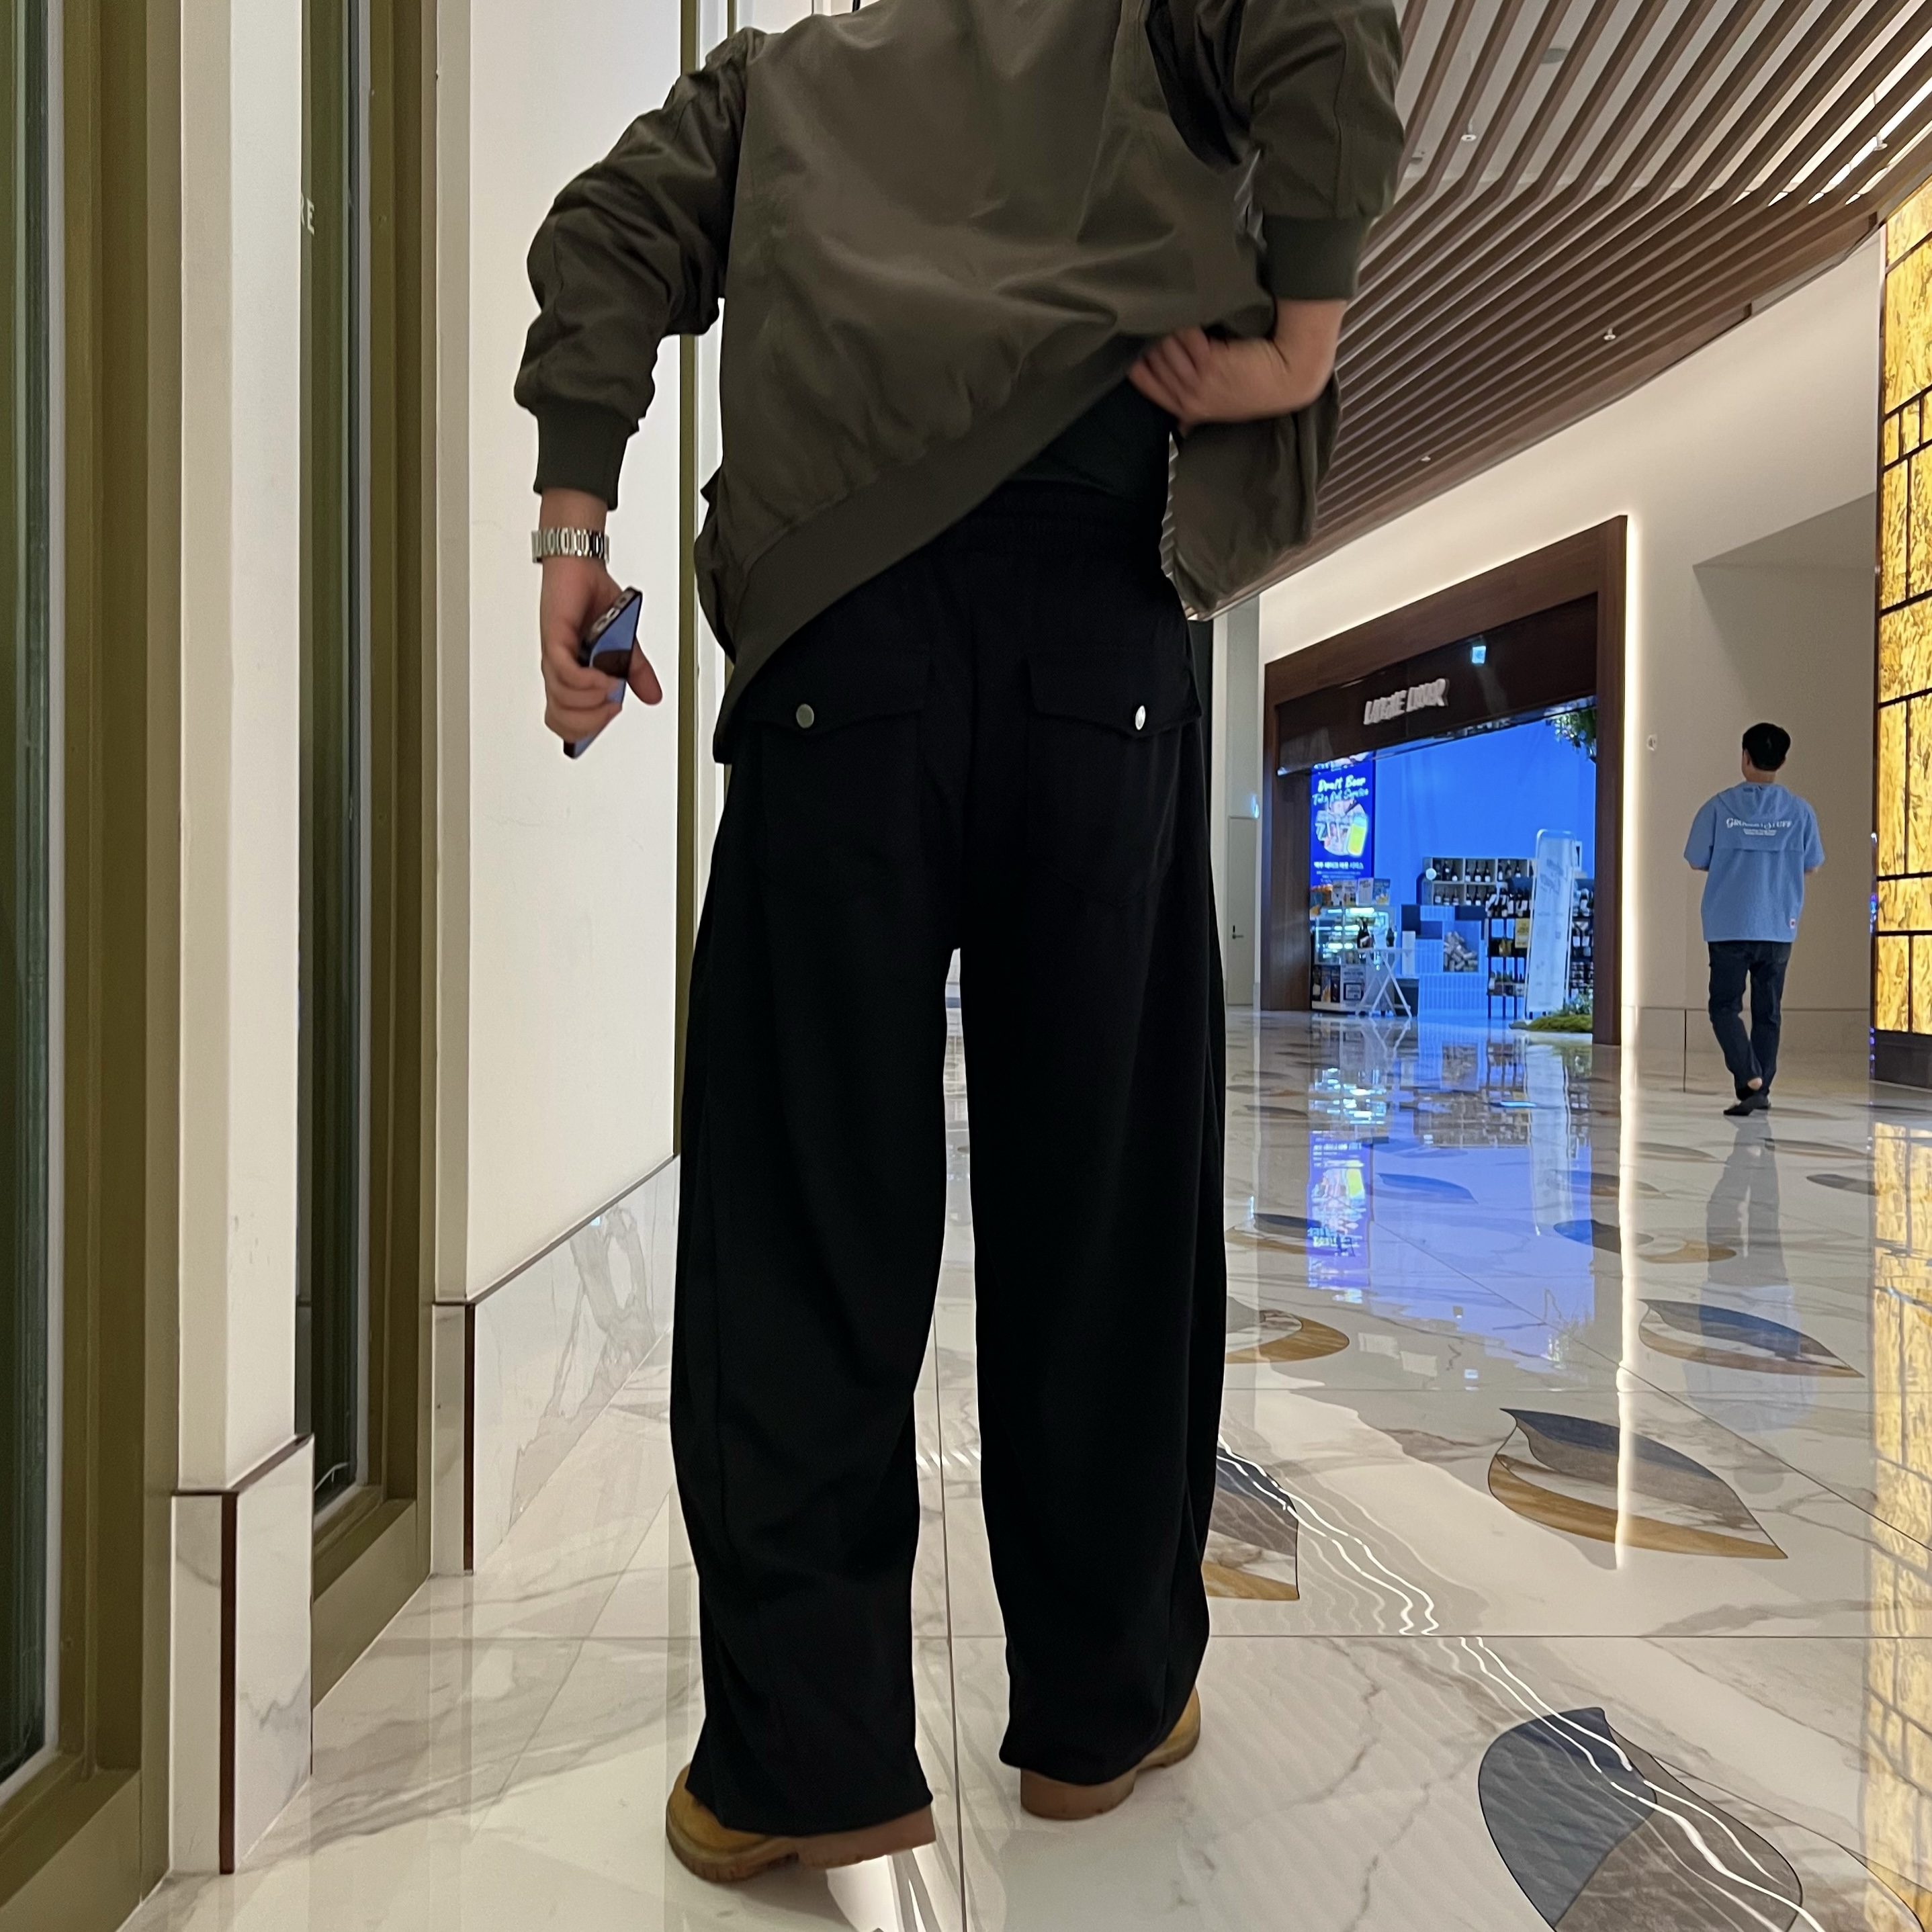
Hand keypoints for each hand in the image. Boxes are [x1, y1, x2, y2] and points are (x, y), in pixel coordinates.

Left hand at [537, 490, 661, 745]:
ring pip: (562, 700)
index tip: (609, 715)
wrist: (581, 567)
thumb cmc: (593, 601)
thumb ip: (636, 673)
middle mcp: (561, 670)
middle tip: (611, 707)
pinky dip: (586, 681)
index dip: (584, 732)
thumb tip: (652, 697)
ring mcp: (556, 656)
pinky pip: (565, 673)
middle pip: (561, 720)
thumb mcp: (626, 643)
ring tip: (610, 687)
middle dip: (589, 724)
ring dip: (591, 701)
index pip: (566, 721)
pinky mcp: (555, 639)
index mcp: (572, 677)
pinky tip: (602, 677)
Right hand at [1129, 298, 1346, 428]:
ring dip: (1167, 324)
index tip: (1135, 338)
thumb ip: (1195, 412)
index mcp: (1187, 409)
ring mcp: (1199, 384)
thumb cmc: (1258, 385)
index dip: (1136, 360)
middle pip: (1153, 364)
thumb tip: (1180, 425)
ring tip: (1169, 303)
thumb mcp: (1220, 405)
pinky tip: (1188, 303)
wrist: (1290, 376)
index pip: (1146, 384)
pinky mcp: (1211, 365)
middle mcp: (1189, 400)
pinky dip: (1184, 319)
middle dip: (1150, 338)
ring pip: (1165, 349)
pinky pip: (1184, 336)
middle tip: (1152, 312)